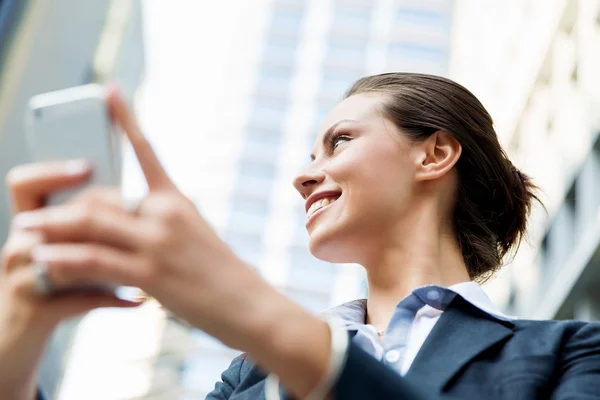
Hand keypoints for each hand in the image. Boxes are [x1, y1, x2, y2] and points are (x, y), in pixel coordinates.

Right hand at [0, 161, 141, 399]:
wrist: (20, 333)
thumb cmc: (57, 282)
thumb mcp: (69, 248)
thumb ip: (92, 224)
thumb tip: (139, 194)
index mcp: (30, 223)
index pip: (25, 184)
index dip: (51, 172)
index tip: (87, 165)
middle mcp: (20, 245)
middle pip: (41, 218)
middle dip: (82, 215)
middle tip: (124, 215)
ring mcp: (21, 278)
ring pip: (59, 258)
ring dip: (102, 258)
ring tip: (139, 258)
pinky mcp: (34, 310)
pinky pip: (76, 299)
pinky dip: (111, 299)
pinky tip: (140, 301)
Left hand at [10, 86, 265, 346]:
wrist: (248, 303)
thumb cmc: (222, 273)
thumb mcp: (195, 235)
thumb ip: (161, 222)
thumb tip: (128, 219)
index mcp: (176, 200)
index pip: (146, 151)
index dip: (126, 118)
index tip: (110, 90)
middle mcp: (165, 213)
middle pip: (100, 197)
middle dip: (62, 206)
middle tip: (33, 214)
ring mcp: (158, 242)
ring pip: (91, 224)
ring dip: (51, 226)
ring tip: (23, 230)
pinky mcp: (151, 272)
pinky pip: (95, 260)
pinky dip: (64, 259)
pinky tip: (43, 259)